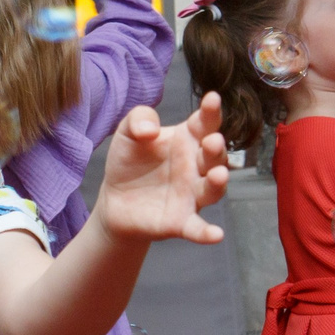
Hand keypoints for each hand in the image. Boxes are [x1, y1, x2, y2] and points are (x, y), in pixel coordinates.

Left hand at [94, 93, 231, 244]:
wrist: (115, 199)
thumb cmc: (130, 160)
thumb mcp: (128, 132)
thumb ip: (138, 119)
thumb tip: (149, 131)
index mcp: (188, 139)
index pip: (204, 123)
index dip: (211, 111)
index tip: (212, 99)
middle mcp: (196, 167)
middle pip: (214, 156)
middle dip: (216, 149)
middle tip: (211, 141)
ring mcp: (192, 195)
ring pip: (212, 189)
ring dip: (219, 183)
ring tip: (217, 175)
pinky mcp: (181, 221)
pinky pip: (197, 228)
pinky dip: (207, 233)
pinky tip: (216, 235)